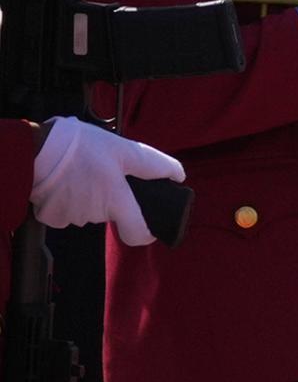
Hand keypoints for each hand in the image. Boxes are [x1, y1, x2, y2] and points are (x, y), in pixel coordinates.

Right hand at [28, 116, 182, 246]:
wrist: (35, 149)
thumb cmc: (80, 147)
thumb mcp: (124, 150)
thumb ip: (154, 166)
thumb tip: (178, 175)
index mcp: (116, 201)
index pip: (138, 234)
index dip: (146, 232)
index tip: (147, 224)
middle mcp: (95, 214)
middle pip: (111, 214)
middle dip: (111, 198)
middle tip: (102, 174)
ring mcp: (72, 217)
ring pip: (88, 211)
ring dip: (88, 197)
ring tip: (80, 173)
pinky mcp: (52, 216)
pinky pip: (66, 211)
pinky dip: (67, 200)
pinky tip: (64, 182)